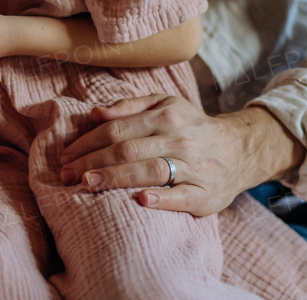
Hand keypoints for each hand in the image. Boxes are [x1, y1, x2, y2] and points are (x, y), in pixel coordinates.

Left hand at [57, 97, 304, 217]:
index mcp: (166, 116)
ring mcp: (194, 167)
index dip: (88, 142)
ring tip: (87, 185)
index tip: (66, 155)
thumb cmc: (192, 127)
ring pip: (150, 170)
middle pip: (128, 150)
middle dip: (92, 162)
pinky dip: (162, 198)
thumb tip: (95, 112)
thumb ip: (131, 107)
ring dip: (115, 178)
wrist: (240, 149)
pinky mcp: (205, 194)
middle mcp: (179, 139)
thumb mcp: (166, 105)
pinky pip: (182, 196)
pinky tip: (140, 201)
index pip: (117, 129)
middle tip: (67, 174)